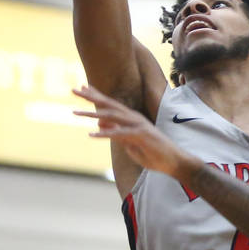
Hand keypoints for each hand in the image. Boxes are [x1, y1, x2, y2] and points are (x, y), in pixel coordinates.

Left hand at [73, 85, 192, 177]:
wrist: (174, 162)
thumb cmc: (153, 153)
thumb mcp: (129, 143)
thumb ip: (115, 133)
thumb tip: (99, 125)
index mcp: (131, 118)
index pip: (110, 104)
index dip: (96, 95)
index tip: (82, 87)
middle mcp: (133, 118)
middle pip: (109, 104)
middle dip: (91, 96)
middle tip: (73, 89)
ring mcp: (137, 125)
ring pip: (112, 116)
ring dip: (93, 114)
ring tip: (76, 112)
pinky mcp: (141, 136)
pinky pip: (119, 134)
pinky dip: (105, 134)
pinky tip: (91, 134)